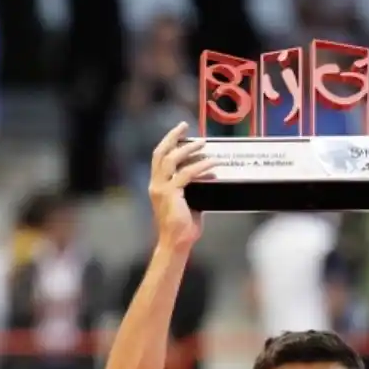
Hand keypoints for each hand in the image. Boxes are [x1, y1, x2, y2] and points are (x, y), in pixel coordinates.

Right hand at [148, 122, 215, 251]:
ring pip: (171, 160)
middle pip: (160, 153)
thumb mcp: (188, 202)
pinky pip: (186, 175)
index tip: (180, 131)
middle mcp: (155, 184)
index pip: (159, 158)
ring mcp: (161, 189)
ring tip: (203, 143)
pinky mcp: (170, 194)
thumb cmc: (183, 226)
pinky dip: (201, 167)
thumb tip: (209, 177)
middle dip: (172, 137)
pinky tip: (212, 164)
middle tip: (185, 126)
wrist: (176, 242)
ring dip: (188, 149)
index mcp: (157, 185)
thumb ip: (193, 189)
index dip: (168, 142)